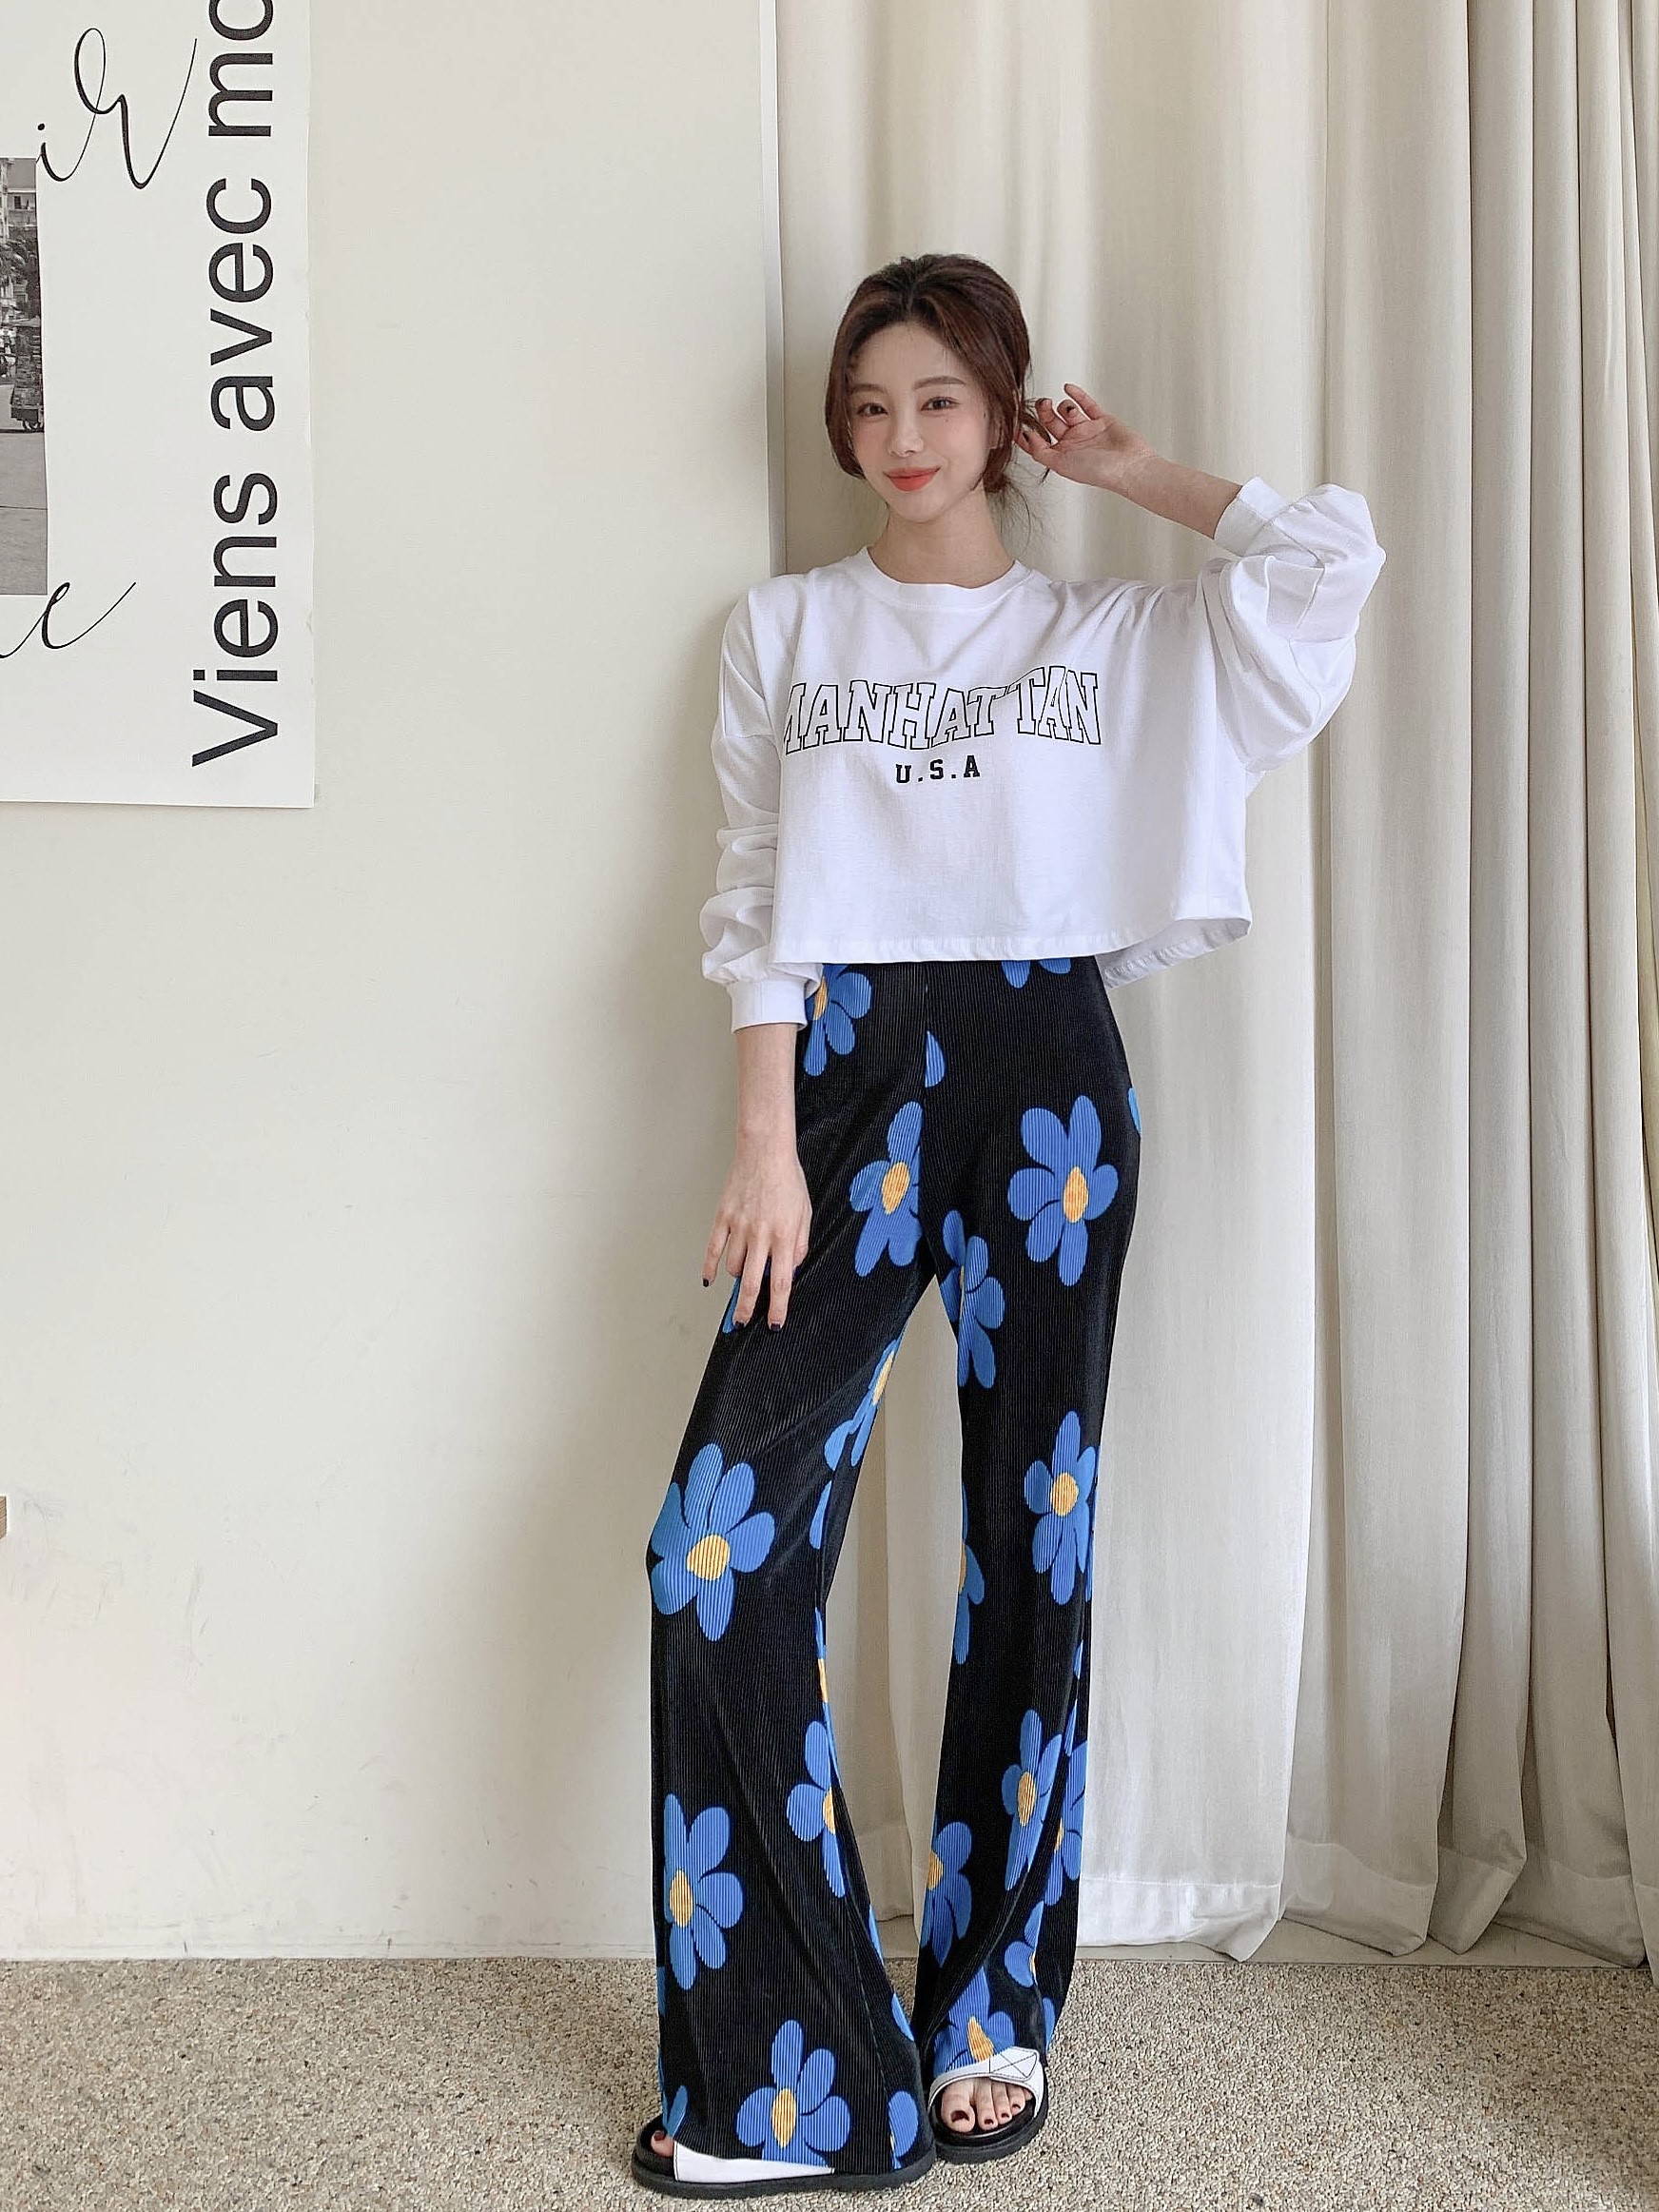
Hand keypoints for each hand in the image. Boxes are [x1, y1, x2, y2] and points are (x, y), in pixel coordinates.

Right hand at [704, 1136, 811, 1327]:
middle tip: (744, 1322)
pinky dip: (710, 1267)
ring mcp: (739, 1226)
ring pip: (732, 1268)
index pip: (780, 1282)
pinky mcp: (723, 1217)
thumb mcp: (805, 1213)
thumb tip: (792, 1269)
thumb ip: (800, 1244)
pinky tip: (710, 1279)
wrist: (764, 1151)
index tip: (774, 1323)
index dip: (777, 1307)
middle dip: (747, 1308)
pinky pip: (713, 1249)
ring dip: (737, 1279)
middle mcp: (760, 1235)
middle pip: (750, 1283)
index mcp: (784, 1235)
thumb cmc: (787, 1179)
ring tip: (742, 1277)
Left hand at [1017, 384, 1156, 495]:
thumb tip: (1026, 436)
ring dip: (1063, 406)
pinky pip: (1086, 403)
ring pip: (1067, 411)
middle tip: (1042, 404)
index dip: (1025, 432)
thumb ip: (1040, 451)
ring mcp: (1086, 430)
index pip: (1038, 441)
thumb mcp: (1060, 464)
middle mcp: (1072, 443)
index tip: (1014, 420)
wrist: (1128, 466)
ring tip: (1068, 410)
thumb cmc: (1098, 471)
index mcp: (1061, 456)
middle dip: (1044, 412)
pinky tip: (1068, 388)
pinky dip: (1077, 395)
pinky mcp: (1101, 419)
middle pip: (1050, 421)